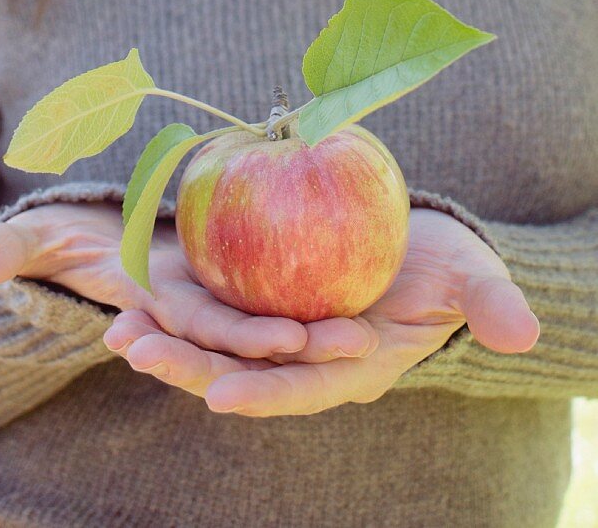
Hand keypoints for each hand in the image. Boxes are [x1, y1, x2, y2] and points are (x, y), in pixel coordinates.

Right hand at [0, 202, 377, 362]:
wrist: (120, 239)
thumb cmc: (81, 241)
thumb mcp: (47, 237)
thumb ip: (10, 251)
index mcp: (159, 314)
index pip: (194, 331)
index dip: (228, 339)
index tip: (280, 339)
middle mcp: (198, 318)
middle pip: (247, 336)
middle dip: (291, 346)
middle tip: (346, 342)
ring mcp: (225, 306)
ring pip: (273, 323)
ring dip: (318, 333)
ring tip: (367, 331)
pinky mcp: (247, 285)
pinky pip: (283, 289)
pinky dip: (317, 290)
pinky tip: (363, 287)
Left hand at [106, 208, 540, 416]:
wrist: (415, 245)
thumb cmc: (444, 265)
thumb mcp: (470, 276)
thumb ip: (488, 303)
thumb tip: (521, 333)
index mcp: (349, 364)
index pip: (303, 388)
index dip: (265, 393)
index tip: (220, 394)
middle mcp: (303, 355)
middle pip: (242, 370)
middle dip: (190, 367)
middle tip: (140, 352)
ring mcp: (276, 326)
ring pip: (215, 342)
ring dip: (168, 339)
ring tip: (119, 331)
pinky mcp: (257, 292)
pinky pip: (210, 303)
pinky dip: (172, 304)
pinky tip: (130, 294)